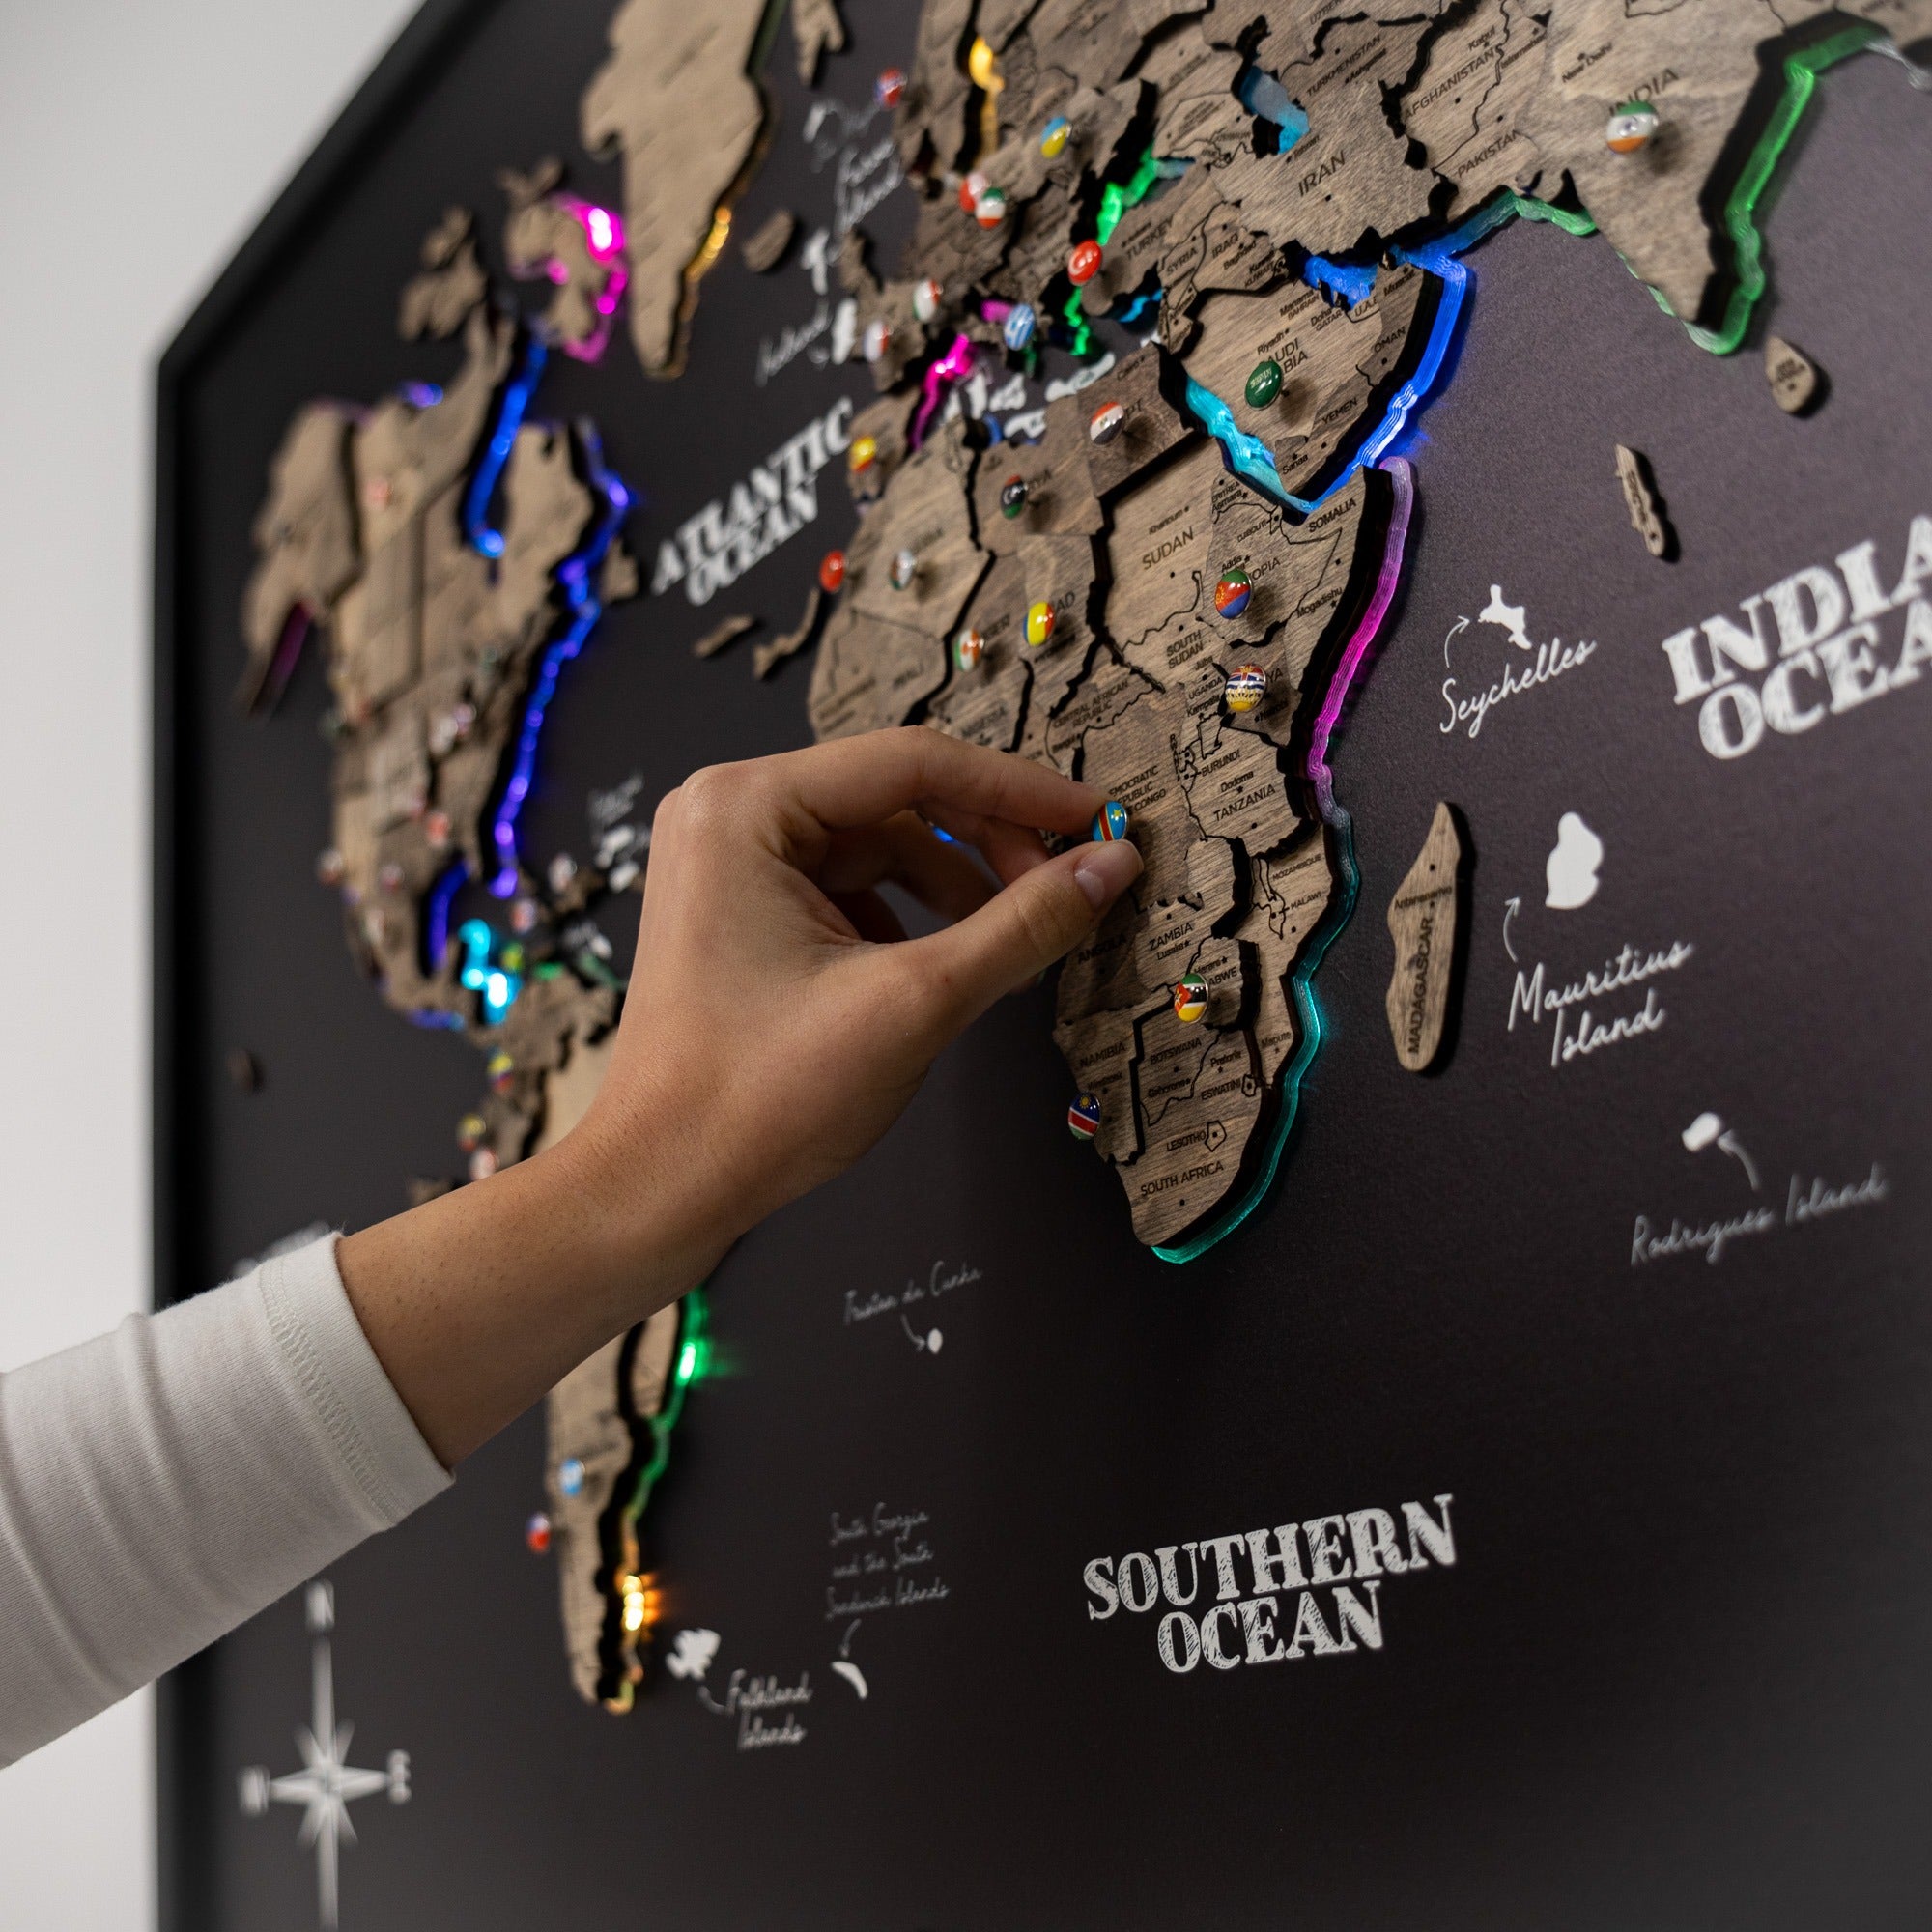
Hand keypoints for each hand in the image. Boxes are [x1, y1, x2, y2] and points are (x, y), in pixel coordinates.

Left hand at [339, 728, 1140, 1462]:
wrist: (661, 1187)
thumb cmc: (759, 1097)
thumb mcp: (915, 1002)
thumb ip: (1021, 925)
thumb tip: (1113, 867)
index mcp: (745, 805)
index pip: (912, 763)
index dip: (1018, 792)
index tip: (1098, 823)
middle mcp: (728, 813)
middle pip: (896, 798)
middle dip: (987, 844)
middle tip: (1067, 892)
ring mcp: (729, 863)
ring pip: (879, 845)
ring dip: (954, 886)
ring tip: (1011, 946)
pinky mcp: (741, 912)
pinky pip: (849, 887)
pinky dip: (910, 918)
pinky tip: (946, 970)